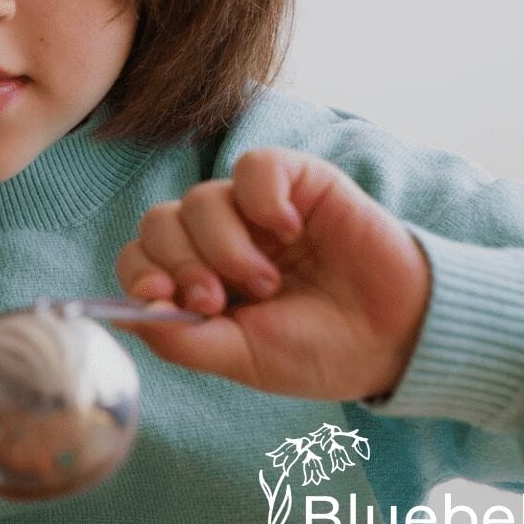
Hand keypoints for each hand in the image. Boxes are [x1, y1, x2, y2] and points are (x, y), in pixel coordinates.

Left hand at [112, 148, 430, 400]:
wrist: (397, 338)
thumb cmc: (319, 352)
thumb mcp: (241, 358)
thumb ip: (181, 339)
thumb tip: (125, 313)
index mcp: (198, 281)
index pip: (139, 258)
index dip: (141, 274)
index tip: (160, 298)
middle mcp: (219, 240)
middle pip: (159, 223)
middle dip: (180, 265)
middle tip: (219, 300)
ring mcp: (255, 209)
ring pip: (200, 199)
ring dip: (226, 246)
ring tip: (269, 281)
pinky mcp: (297, 182)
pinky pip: (254, 166)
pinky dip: (261, 197)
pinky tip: (288, 229)